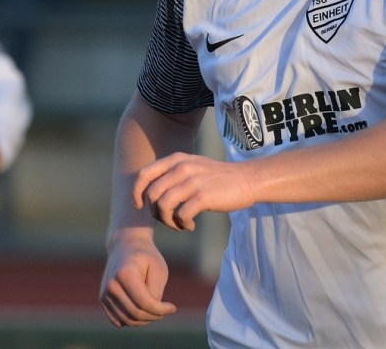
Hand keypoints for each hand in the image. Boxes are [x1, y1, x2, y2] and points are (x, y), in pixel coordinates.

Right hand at [99, 230, 177, 326]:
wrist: (125, 246)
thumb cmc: (147, 257)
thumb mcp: (158, 269)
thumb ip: (156, 292)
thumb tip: (152, 311)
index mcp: (125, 274)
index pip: (144, 303)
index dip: (161, 310)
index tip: (173, 308)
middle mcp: (111, 286)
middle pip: (135, 314)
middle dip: (155, 316)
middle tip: (166, 311)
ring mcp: (104, 294)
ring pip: (127, 320)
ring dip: (145, 320)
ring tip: (156, 309)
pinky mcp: (102, 300)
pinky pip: (118, 321)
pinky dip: (133, 320)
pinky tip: (143, 310)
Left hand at [134, 152, 257, 231]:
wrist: (248, 179)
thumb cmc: (220, 177)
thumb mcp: (195, 165)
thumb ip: (174, 172)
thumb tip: (152, 191)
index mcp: (178, 159)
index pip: (144, 174)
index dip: (137, 192)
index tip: (140, 205)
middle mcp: (183, 167)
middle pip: (152, 194)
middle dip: (155, 212)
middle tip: (168, 219)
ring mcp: (193, 181)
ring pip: (164, 206)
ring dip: (168, 221)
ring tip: (179, 225)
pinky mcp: (203, 196)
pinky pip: (181, 215)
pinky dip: (182, 225)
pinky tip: (191, 226)